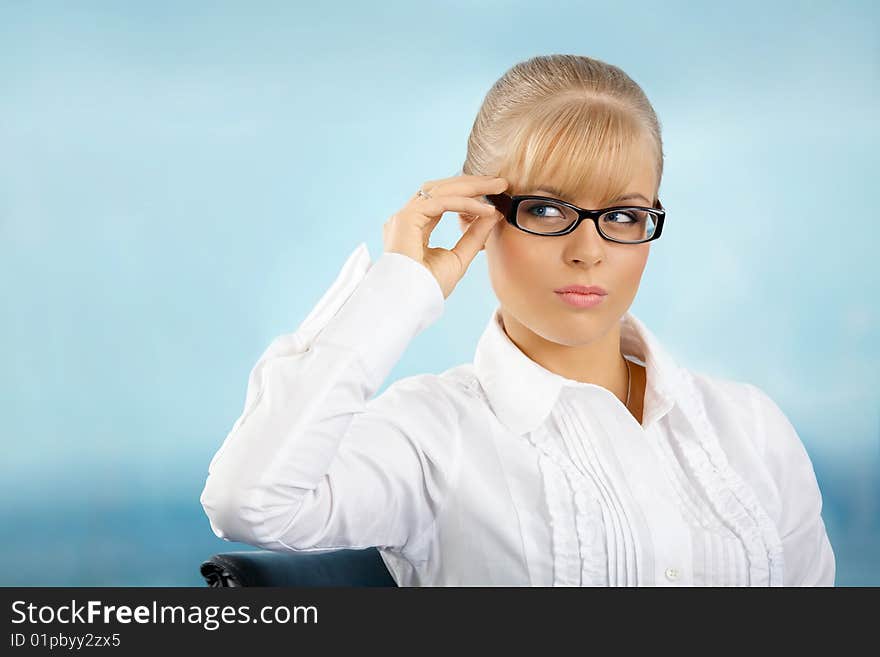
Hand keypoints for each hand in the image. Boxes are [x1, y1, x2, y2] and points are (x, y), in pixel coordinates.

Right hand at [383, 174, 507, 298]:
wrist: (411, 303)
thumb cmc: (429, 287)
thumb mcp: (459, 257)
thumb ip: (474, 235)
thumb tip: (493, 214)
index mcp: (414, 226)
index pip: (442, 200)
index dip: (468, 194)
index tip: (493, 193)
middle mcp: (407, 218)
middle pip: (441, 189)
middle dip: (472, 183)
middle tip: (500, 182)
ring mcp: (403, 217)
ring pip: (441, 190)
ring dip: (471, 187)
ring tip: (496, 187)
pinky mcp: (405, 219)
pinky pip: (440, 203)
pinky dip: (465, 203)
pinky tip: (485, 209)